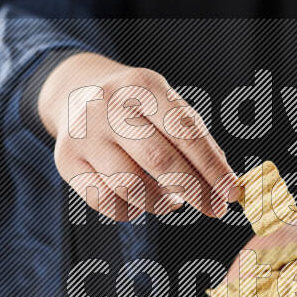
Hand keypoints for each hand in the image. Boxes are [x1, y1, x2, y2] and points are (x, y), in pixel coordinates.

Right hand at [39, 52, 236, 220]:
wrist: (77, 93)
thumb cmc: (138, 108)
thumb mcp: (168, 107)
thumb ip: (197, 140)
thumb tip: (227, 183)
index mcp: (142, 86)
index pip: (184, 131)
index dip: (211, 167)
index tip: (231, 192)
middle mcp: (109, 106)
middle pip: (158, 159)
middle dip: (193, 189)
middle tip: (213, 208)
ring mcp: (84, 134)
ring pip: (130, 186)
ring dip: (161, 203)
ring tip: (172, 201)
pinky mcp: (66, 160)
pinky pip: (105, 201)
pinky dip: (132, 210)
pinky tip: (141, 202)